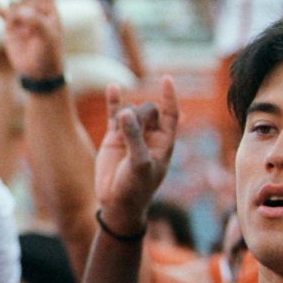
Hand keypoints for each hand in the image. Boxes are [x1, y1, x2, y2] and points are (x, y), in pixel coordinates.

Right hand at [0, 0, 63, 79]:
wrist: (38, 72)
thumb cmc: (49, 53)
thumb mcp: (48, 36)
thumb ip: (35, 20)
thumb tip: (16, 9)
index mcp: (50, 9)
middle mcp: (35, 10)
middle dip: (27, 14)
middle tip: (33, 31)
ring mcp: (22, 17)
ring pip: (13, 7)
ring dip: (17, 20)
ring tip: (24, 35)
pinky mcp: (9, 25)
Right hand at [94, 78, 178, 233]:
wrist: (116, 202)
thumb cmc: (135, 187)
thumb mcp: (139, 163)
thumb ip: (134, 137)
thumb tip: (126, 111)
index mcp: (164, 142)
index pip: (170, 114)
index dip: (170, 97)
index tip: (166, 79)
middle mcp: (149, 136)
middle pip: (148, 110)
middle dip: (139, 113)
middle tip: (128, 126)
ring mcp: (130, 134)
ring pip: (131, 111)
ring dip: (126, 114)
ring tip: (119, 127)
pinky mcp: (113, 137)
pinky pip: (114, 114)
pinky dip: (113, 101)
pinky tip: (112, 87)